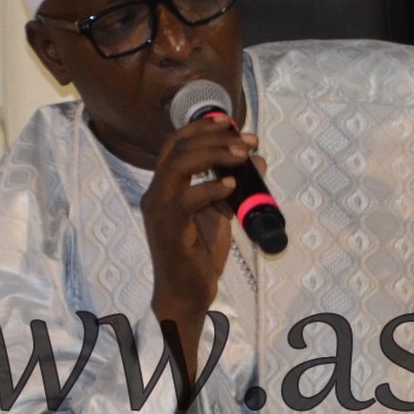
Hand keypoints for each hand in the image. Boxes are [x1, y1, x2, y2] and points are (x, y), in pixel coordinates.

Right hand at [142, 111, 262, 382]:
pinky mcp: (168, 226)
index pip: (175, 144)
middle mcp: (156, 193)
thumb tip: (257, 160)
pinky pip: (188, 197)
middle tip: (246, 141)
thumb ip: (234, 187)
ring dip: (214, 154)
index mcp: (164, 187)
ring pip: (179, 164)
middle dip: (215, 137)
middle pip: (178, 147)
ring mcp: (159, 209)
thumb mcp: (220, 213)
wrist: (186, 293)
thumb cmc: (199, 255)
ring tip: (241, 156)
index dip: (201, 128)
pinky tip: (232, 187)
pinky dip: (213, 187)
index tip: (229, 121)